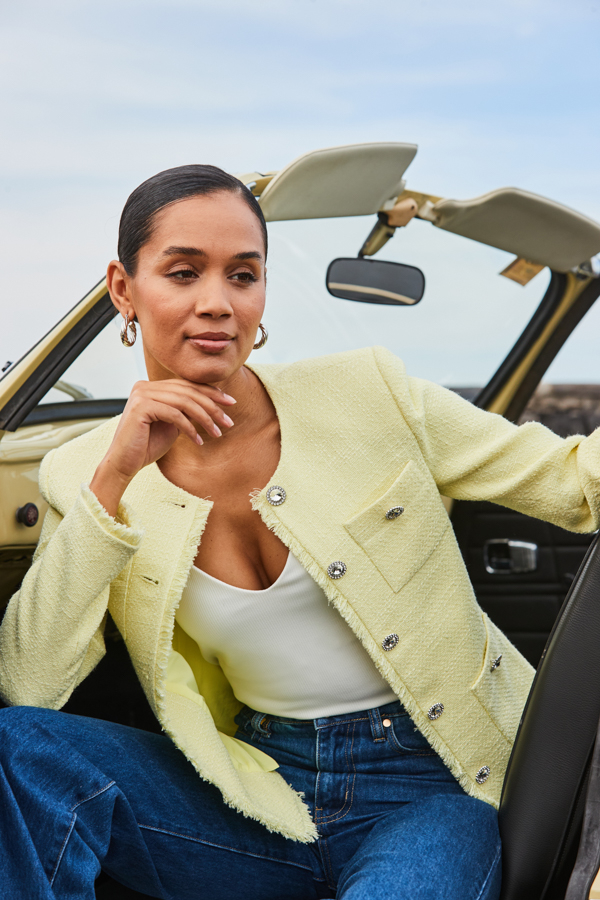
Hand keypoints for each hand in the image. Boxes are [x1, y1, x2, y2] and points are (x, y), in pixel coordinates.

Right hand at [90, 379, 235, 515]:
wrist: (124, 464)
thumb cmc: (147, 446)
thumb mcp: (173, 424)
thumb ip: (186, 411)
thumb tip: (212, 404)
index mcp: (151, 387)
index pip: (187, 385)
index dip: (211, 392)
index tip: (231, 403)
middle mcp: (144, 386)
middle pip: (188, 391)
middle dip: (212, 406)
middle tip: (229, 421)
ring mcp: (141, 394)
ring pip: (184, 401)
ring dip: (205, 418)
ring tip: (217, 432)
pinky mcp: (140, 406)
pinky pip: (175, 414)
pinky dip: (189, 428)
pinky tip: (198, 441)